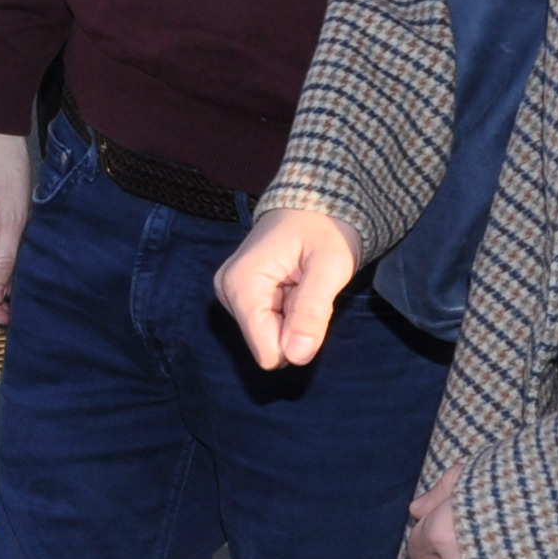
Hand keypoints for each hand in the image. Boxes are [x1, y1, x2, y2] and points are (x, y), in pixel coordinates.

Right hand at [215, 204, 360, 368]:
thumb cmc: (325, 227)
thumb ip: (311, 312)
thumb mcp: (330, 266)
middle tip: (309, 289)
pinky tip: (294, 284)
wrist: (317, 200)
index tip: (314, 305)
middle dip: (295, 326)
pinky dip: (288, 311)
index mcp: (242, 283)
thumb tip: (296, 358)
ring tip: (302, 283)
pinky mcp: (240, 294)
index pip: (267, 350)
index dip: (299, 340)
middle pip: (267, 344)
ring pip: (268, 336)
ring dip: (294, 318)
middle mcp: (228, 290)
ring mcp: (231, 292)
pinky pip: (267, 323)